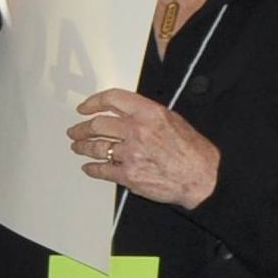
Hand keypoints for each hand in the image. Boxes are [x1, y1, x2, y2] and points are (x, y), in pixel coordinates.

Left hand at [69, 89, 220, 207]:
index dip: (93, 102)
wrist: (203, 177)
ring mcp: (131, 154)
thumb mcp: (172, 119)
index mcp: (148, 113)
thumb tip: (126, 113)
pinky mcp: (129, 175)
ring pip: (96, 147)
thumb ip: (146, 114)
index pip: (112, 99)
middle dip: (81, 128)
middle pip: (97, 125)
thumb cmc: (193, 150)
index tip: (83, 108)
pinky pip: (103, 170)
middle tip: (75, 131)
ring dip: (83, 147)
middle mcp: (136, 131)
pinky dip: (92, 169)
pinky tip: (89, 168)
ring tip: (77, 147)